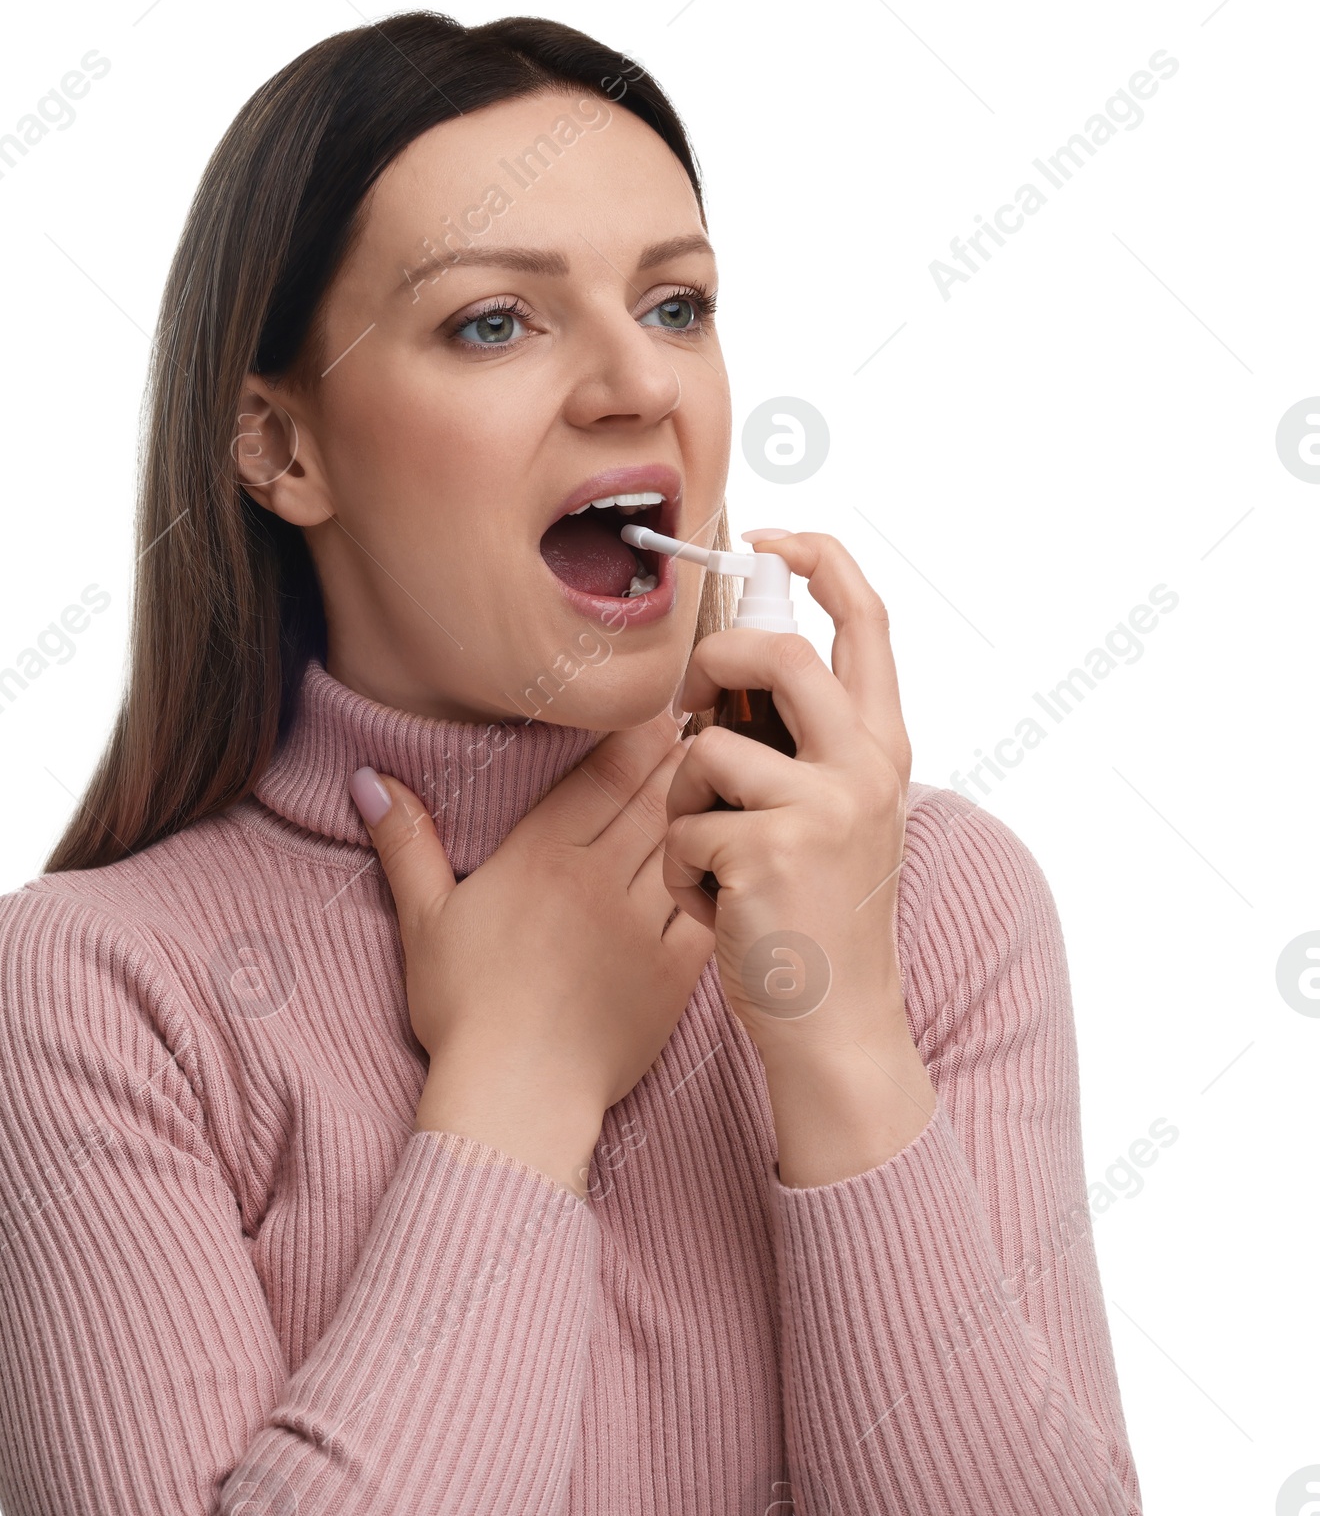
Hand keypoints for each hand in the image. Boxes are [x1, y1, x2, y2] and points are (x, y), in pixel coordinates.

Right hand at [351, 709, 714, 1188]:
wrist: (518, 1098)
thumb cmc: (465, 1011)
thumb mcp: (424, 921)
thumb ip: (407, 842)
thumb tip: (368, 779)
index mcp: (542, 855)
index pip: (602, 771)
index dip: (634, 733)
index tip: (654, 707)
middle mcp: (600, 877)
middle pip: (652, 795)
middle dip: (677, 756)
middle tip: (701, 724)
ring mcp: (644, 923)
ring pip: (687, 840)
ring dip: (706, 804)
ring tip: (723, 776)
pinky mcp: (678, 970)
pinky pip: (711, 903)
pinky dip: (725, 872)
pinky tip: (736, 852)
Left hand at [663, 532, 913, 1063]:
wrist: (837, 1026)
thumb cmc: (818, 917)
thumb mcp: (836, 816)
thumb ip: (802, 744)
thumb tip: (724, 678)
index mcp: (884, 748)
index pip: (866, 618)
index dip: (817, 558)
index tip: (766, 539)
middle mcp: (865, 766)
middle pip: (776, 653)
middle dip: (713, 669)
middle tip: (696, 714)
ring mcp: (821, 807)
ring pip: (704, 750)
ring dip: (685, 808)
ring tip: (715, 862)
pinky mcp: (767, 850)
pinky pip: (682, 827)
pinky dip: (681, 872)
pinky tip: (718, 911)